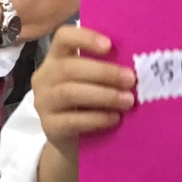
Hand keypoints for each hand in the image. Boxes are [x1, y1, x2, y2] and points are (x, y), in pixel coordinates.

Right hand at [32, 24, 134, 160]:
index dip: (85, 38)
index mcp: (57, 58)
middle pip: (69, 68)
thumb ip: (106, 69)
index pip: (63, 38)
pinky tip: (115, 118)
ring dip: (104, 95)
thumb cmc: (90, 104)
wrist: (75, 143)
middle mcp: (45, 77)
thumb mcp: (95, 82)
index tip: (109, 45)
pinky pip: (72, 120)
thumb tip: (137, 63)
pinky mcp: (49, 127)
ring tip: (128, 101)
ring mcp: (43, 102)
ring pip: (70, 93)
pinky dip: (97, 118)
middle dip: (104, 73)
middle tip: (131, 79)